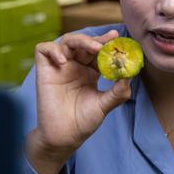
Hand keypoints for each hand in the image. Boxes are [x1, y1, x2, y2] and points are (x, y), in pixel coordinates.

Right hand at [26, 30, 131, 173]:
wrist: (64, 137)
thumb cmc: (83, 121)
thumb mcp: (105, 104)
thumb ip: (118, 91)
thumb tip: (130, 75)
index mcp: (89, 71)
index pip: (98, 50)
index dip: (106, 42)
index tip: (117, 37)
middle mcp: (74, 66)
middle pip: (84, 42)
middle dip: (96, 39)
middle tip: (109, 41)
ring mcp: (59, 67)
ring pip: (66, 41)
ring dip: (80, 40)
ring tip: (94, 49)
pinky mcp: (44, 71)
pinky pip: (43, 50)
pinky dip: (53, 50)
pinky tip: (64, 61)